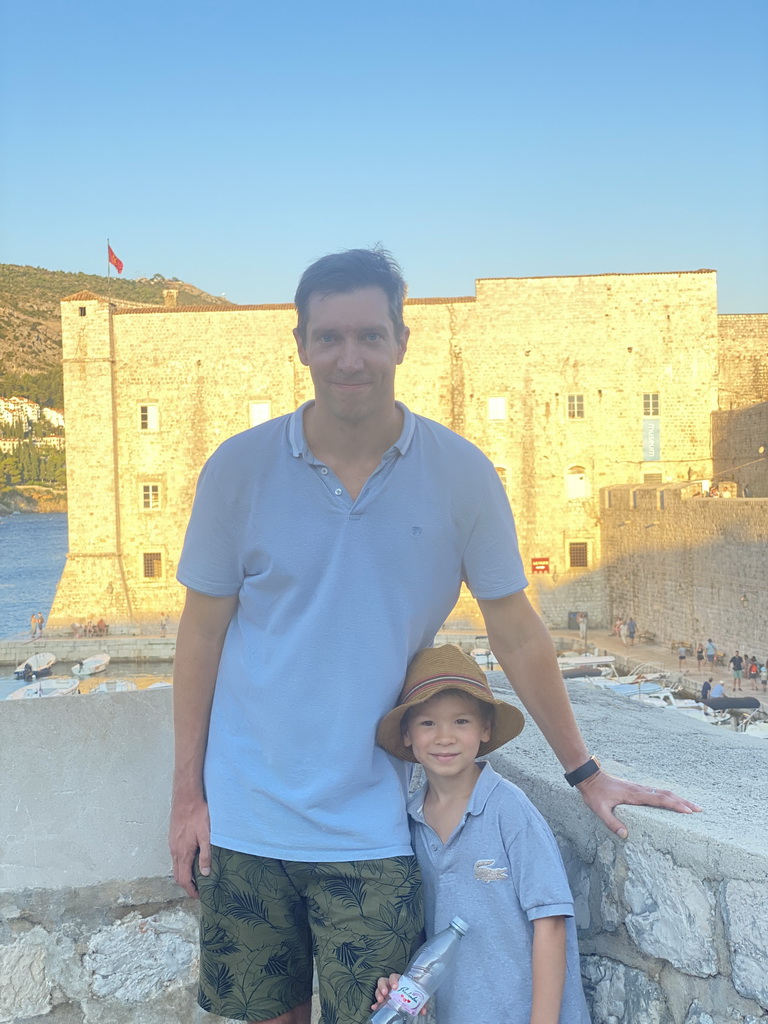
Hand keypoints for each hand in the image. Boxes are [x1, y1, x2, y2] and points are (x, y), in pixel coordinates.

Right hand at [169, 790, 210, 897]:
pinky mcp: (173, 837)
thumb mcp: (206, 835)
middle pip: (178, 875)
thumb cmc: (197, 814)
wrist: (186, 797)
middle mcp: (175, 851)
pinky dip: (182, 863)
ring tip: (197, 876)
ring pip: (176, 865)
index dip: (190, 890)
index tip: (198, 895)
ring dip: (184, 874)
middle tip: (198, 889)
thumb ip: (205, 855)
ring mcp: (173, 844)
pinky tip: (191, 859)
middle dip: (187, 885)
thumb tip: (205, 873)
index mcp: (183, 853)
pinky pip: (176, 856)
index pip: (184, 879)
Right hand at [371, 975, 427, 1014]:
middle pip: (383, 980)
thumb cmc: (410, 995)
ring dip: (378, 993)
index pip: (394, 977)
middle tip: (385, 993)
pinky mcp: (382, 998)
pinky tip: (374, 1007)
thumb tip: (423, 1010)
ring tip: (380, 1000)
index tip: (395, 987)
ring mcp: (385, 991)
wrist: (406, 1000)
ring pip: (378, 988)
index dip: (393, 980)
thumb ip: (420, 1002)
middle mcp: (390, 984)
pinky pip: (376, 1000)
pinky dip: (375, 1004)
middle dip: (383, 986)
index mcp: (398, 981)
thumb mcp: (415, 997)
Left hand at [577, 770, 700, 838]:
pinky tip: (672, 800)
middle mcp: (640, 790)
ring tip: (691, 806)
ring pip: (662, 792)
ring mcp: (639, 788)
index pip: (659, 799)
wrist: (589, 777)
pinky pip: (656, 791)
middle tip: (698, 810)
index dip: (674, 805)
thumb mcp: (599, 810)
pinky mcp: (636, 788)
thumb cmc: (595, 794)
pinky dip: (668, 796)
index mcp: (634, 795)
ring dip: (677, 798)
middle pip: (666, 794)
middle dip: (683, 801)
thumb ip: (611, 822)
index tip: (688, 811)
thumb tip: (625, 835)